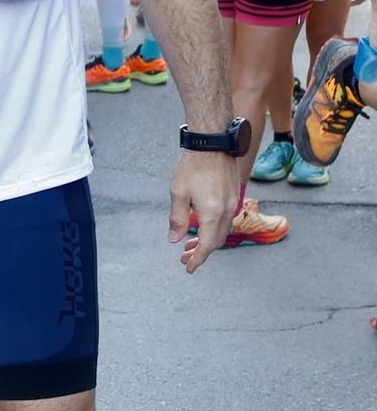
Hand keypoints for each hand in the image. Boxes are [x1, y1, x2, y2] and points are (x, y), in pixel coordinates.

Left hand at [169, 149, 238, 270]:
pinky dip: (215, 229)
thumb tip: (175, 240)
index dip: (198, 259)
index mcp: (213, 213)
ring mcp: (233, 203)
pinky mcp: (233, 195)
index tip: (188, 267)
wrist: (212, 143)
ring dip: (209, 241)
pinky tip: (202, 227)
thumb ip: (178, 219)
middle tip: (185, 257)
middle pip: (217, 241)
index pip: (207, 246)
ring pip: (223, 231)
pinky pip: (226, 220)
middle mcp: (227, 211)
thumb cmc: (192, 166)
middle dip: (202, 252)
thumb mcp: (178, 194)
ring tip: (190, 245)